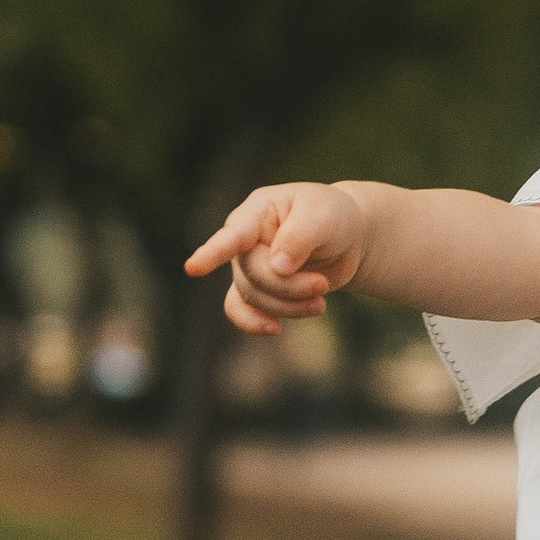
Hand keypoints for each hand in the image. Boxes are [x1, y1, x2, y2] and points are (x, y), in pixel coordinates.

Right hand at [186, 181, 369, 332]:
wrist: (346, 239)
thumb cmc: (332, 218)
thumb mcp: (324, 216)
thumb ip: (300, 236)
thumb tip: (277, 266)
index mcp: (258, 211)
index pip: (233, 235)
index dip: (212, 253)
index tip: (193, 269)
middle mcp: (245, 239)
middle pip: (252, 274)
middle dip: (289, 287)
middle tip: (322, 284)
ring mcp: (247, 265)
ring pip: (254, 297)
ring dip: (289, 306)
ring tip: (321, 300)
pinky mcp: (257, 289)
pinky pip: (242, 312)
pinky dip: (256, 324)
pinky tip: (275, 328)